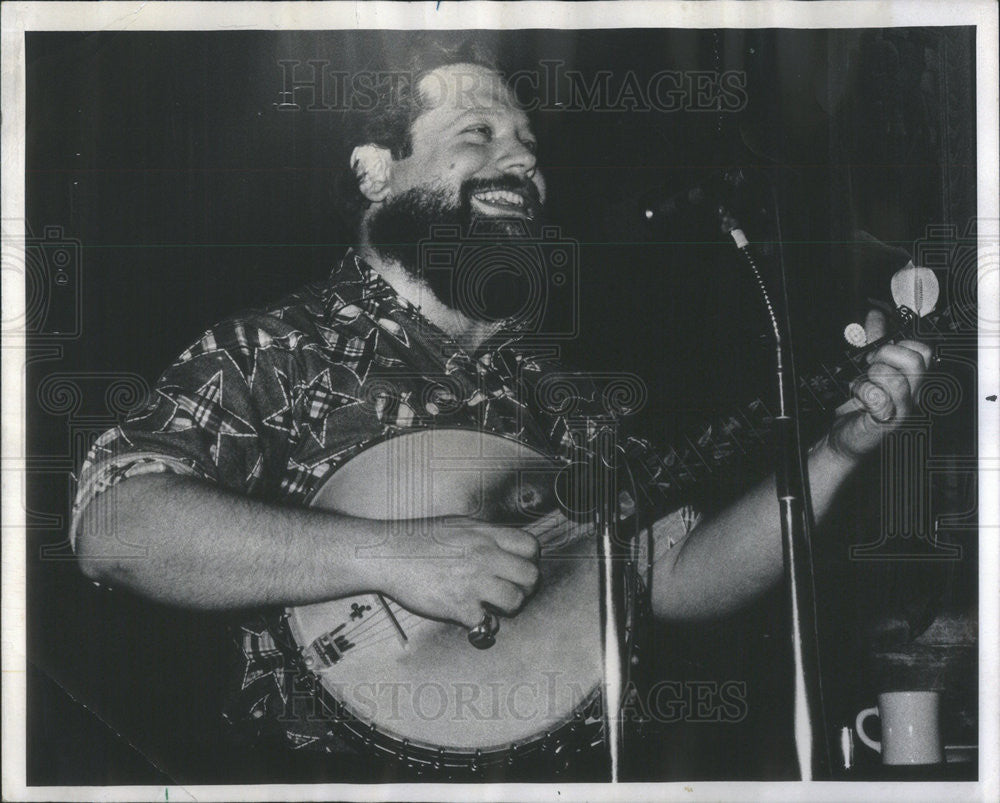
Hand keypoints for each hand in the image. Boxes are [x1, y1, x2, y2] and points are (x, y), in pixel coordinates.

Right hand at [372, 516, 540, 628]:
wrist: (388, 554)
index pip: (531, 547)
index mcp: (486, 534)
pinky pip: (486, 623)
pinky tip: (471, 616)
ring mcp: (472, 581)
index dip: (530, 559)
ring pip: (515, 601)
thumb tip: (505, 546)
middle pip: (531, 576)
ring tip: (493, 605)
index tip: (518, 567)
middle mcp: (484, 556)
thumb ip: (485, 534)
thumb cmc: (418, 538)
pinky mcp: (457, 605)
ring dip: (507, 607)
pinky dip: (481, 624)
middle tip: (511, 590)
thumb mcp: (459, 524)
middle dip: (525, 587)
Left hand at [828, 309, 933, 460]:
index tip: (875, 354)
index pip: (923, 351)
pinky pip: (880, 399)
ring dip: (870, 377)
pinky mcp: (887, 422)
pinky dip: (864, 393)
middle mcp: (912, 393)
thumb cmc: (857, 404)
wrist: (844, 435)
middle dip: (885, 357)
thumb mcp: (865, 366)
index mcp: (910, 378)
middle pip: (916, 361)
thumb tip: (877, 315)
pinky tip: (858, 398)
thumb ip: (873, 340)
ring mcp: (902, 409)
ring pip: (897, 380)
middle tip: (868, 369)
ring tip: (860, 386)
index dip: (898, 345)